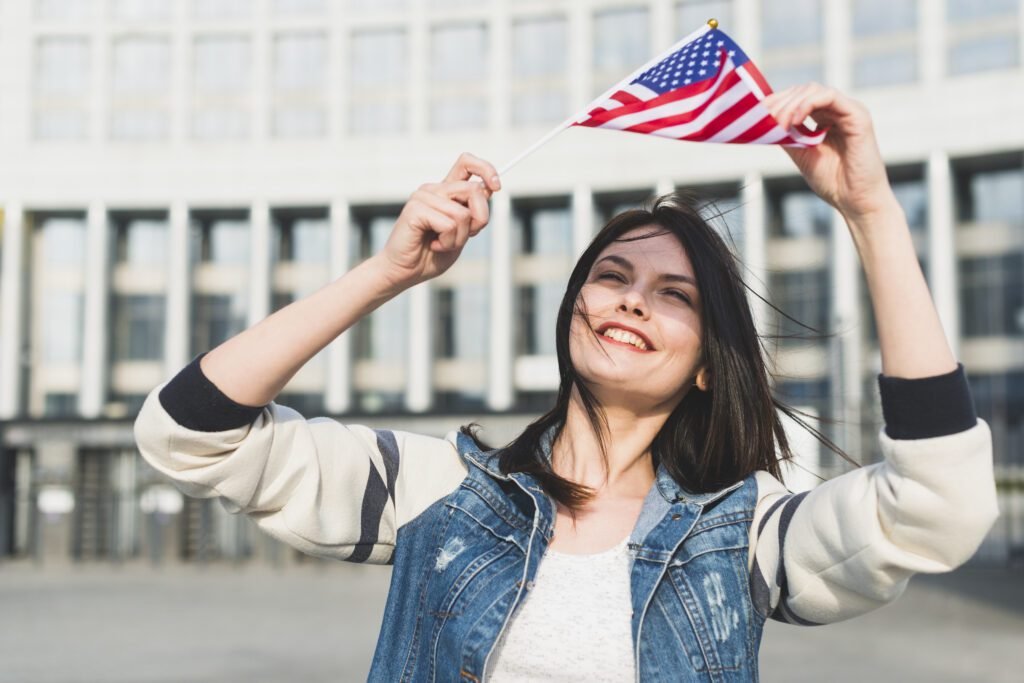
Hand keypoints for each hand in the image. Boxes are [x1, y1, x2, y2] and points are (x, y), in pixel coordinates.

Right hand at [376, 153, 499, 290]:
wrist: (404, 272)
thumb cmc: (431, 255)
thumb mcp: (462, 232)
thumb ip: (473, 212)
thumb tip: (489, 189)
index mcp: (445, 191)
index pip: (467, 163)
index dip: (486, 169)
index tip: (496, 187)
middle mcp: (434, 189)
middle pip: (474, 190)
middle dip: (479, 219)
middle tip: (464, 236)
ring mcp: (423, 197)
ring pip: (462, 213)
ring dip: (459, 237)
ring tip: (442, 244)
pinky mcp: (415, 209)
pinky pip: (448, 224)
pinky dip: (447, 242)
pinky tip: (434, 246)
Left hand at [764, 84, 896, 222]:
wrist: (856, 200)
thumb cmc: (832, 181)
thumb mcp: (801, 155)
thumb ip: (787, 137)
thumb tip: (764, 123)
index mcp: (825, 119)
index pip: (798, 98)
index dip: (777, 101)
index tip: (757, 112)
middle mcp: (837, 111)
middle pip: (803, 90)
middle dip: (780, 102)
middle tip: (766, 118)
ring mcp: (848, 111)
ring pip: (814, 90)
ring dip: (791, 104)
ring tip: (780, 124)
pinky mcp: (858, 115)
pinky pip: (830, 96)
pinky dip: (808, 104)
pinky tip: (795, 120)